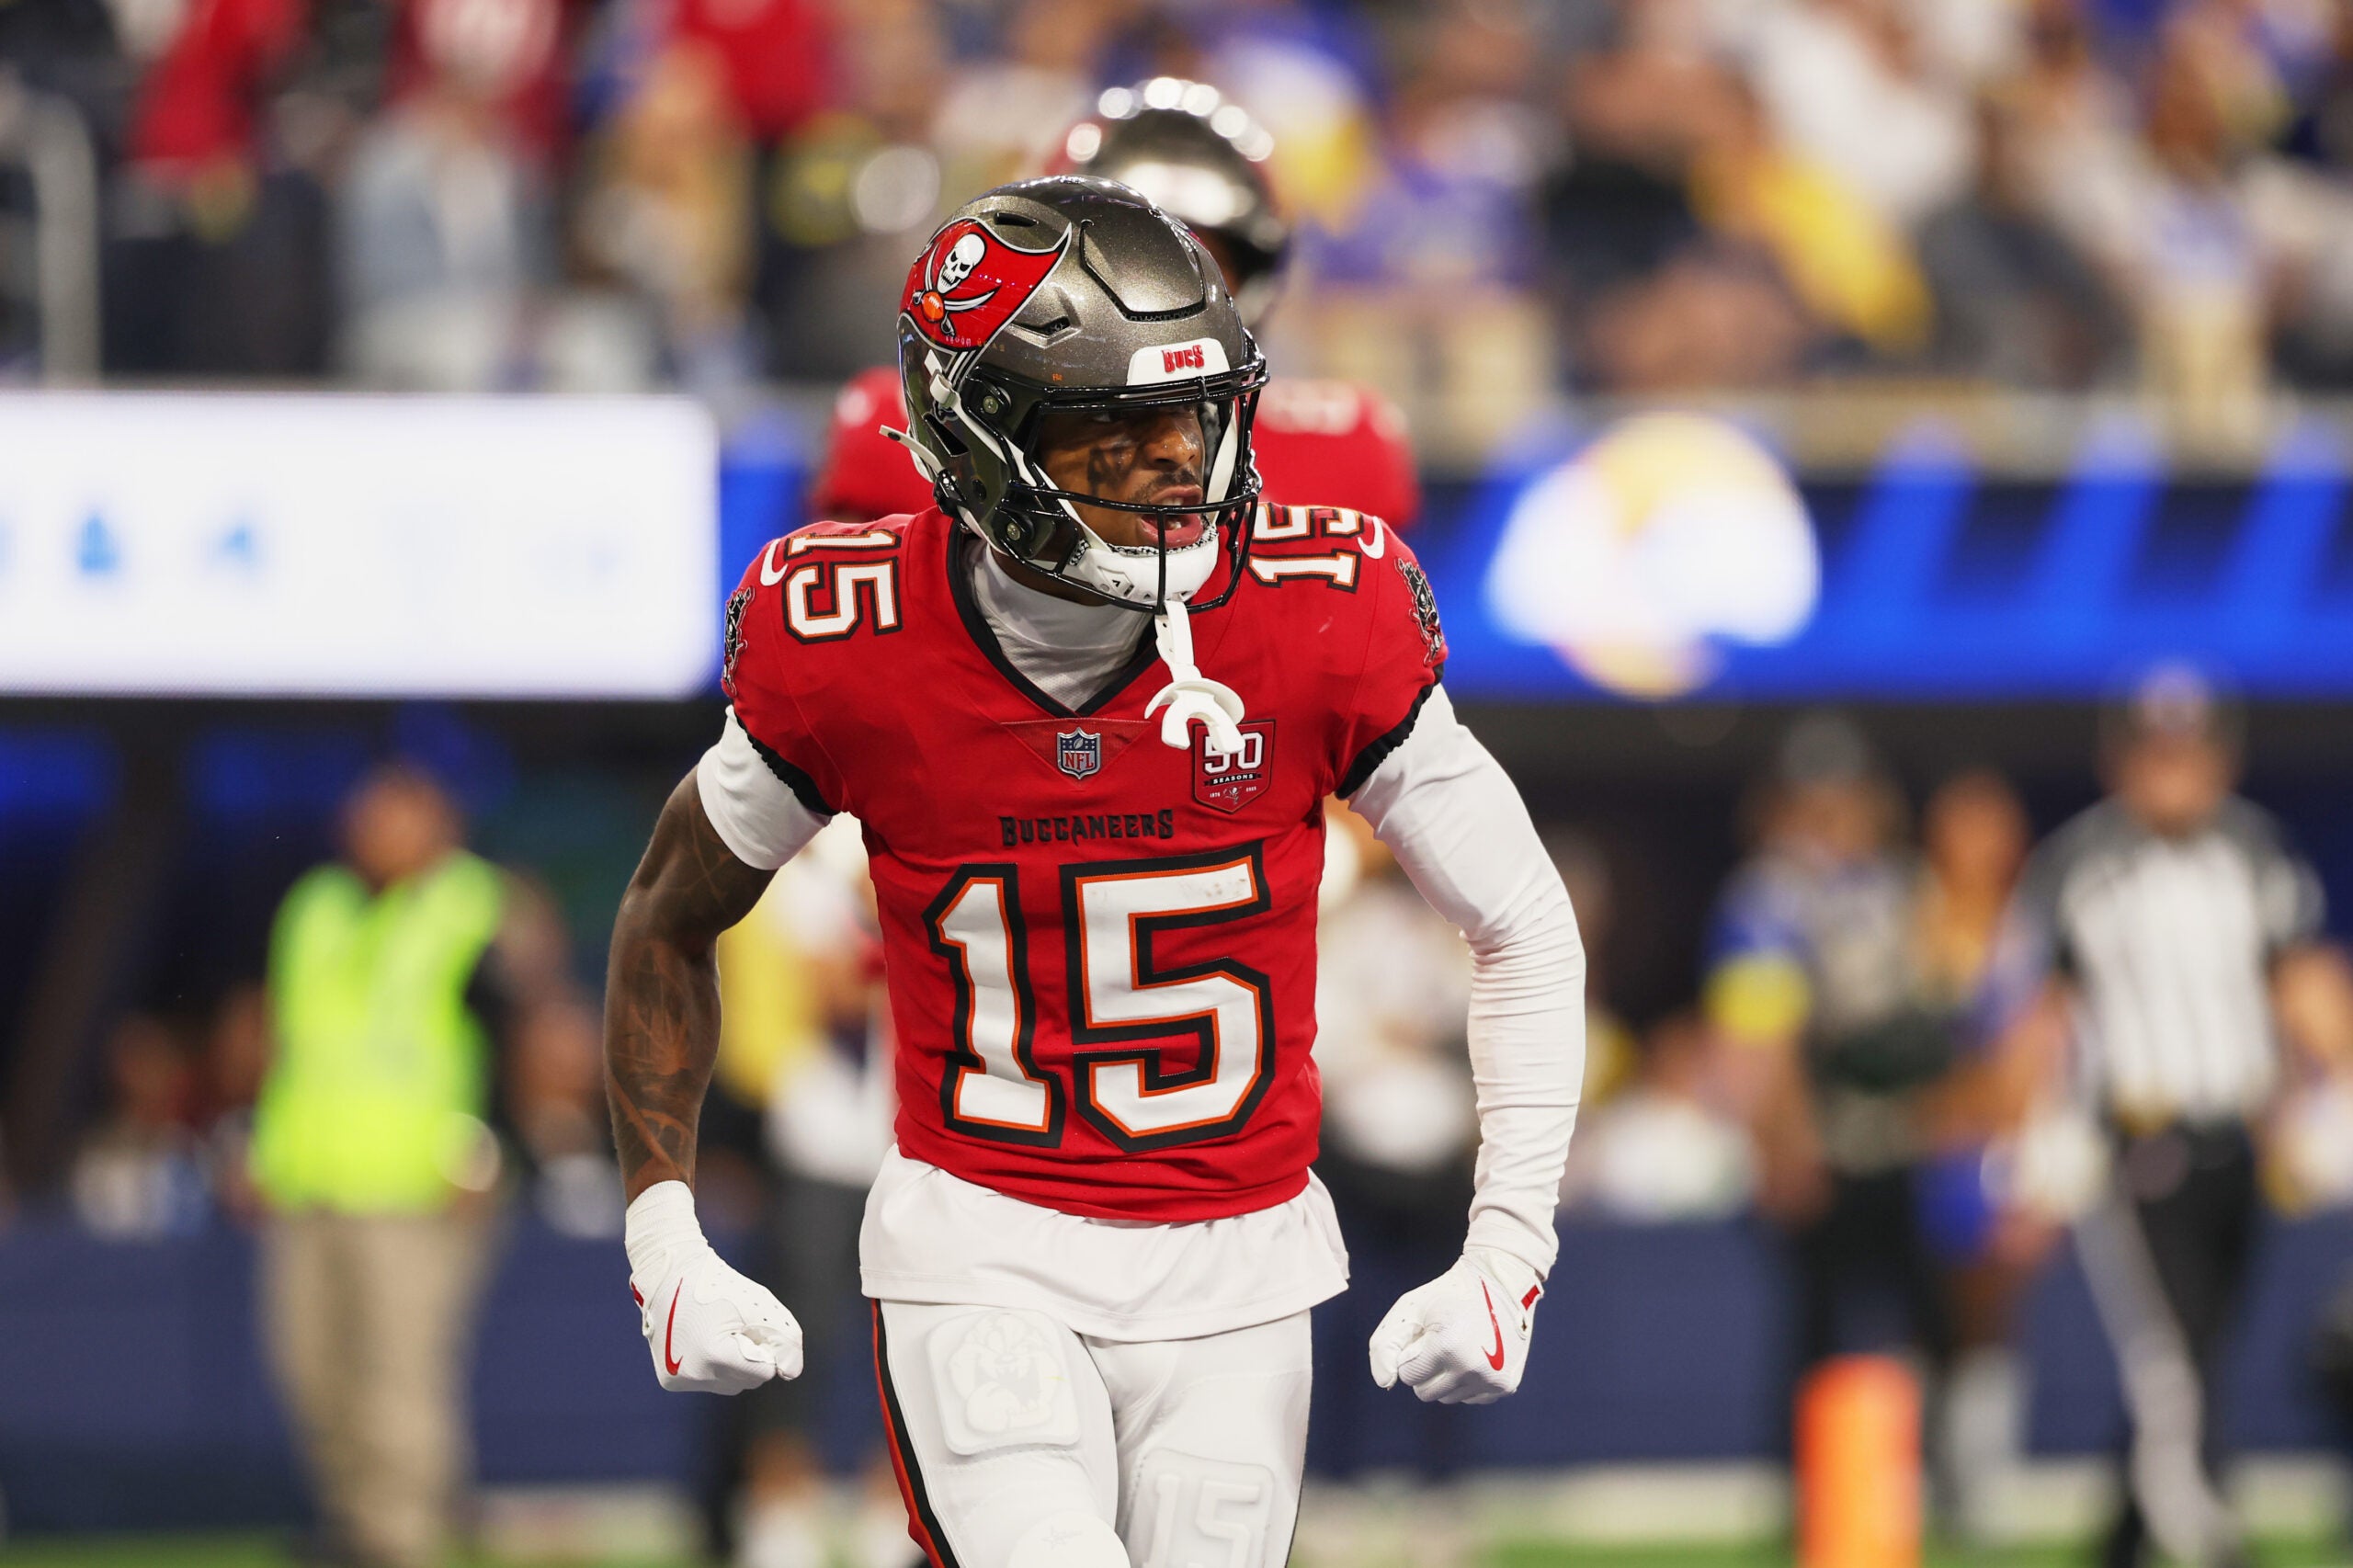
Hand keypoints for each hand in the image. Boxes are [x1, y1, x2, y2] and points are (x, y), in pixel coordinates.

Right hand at [624, 1181, 801, 1393]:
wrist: (671, 1277)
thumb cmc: (720, 1287)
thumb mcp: (761, 1305)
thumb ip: (785, 1340)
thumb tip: (790, 1373)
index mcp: (714, 1355)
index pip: (764, 1372)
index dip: (766, 1347)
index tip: (752, 1327)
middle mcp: (694, 1374)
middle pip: (749, 1381)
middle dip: (752, 1356)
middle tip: (736, 1326)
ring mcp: (679, 1380)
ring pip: (731, 1385)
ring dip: (736, 1365)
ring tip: (720, 1332)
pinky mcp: (670, 1381)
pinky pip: (711, 1382)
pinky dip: (716, 1367)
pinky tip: (705, 1341)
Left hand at [1368, 1246, 1542, 1404]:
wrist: (1499, 1284)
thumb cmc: (1447, 1296)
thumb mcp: (1409, 1308)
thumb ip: (1384, 1345)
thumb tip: (1386, 1383)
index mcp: (1448, 1347)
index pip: (1408, 1375)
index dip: (1412, 1352)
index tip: (1427, 1333)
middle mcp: (1473, 1368)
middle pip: (1425, 1393)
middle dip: (1426, 1369)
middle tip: (1442, 1340)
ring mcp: (1493, 1380)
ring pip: (1447, 1398)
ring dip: (1446, 1376)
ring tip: (1459, 1345)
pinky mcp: (1506, 1386)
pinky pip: (1469, 1398)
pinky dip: (1466, 1381)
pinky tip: (1476, 1354)